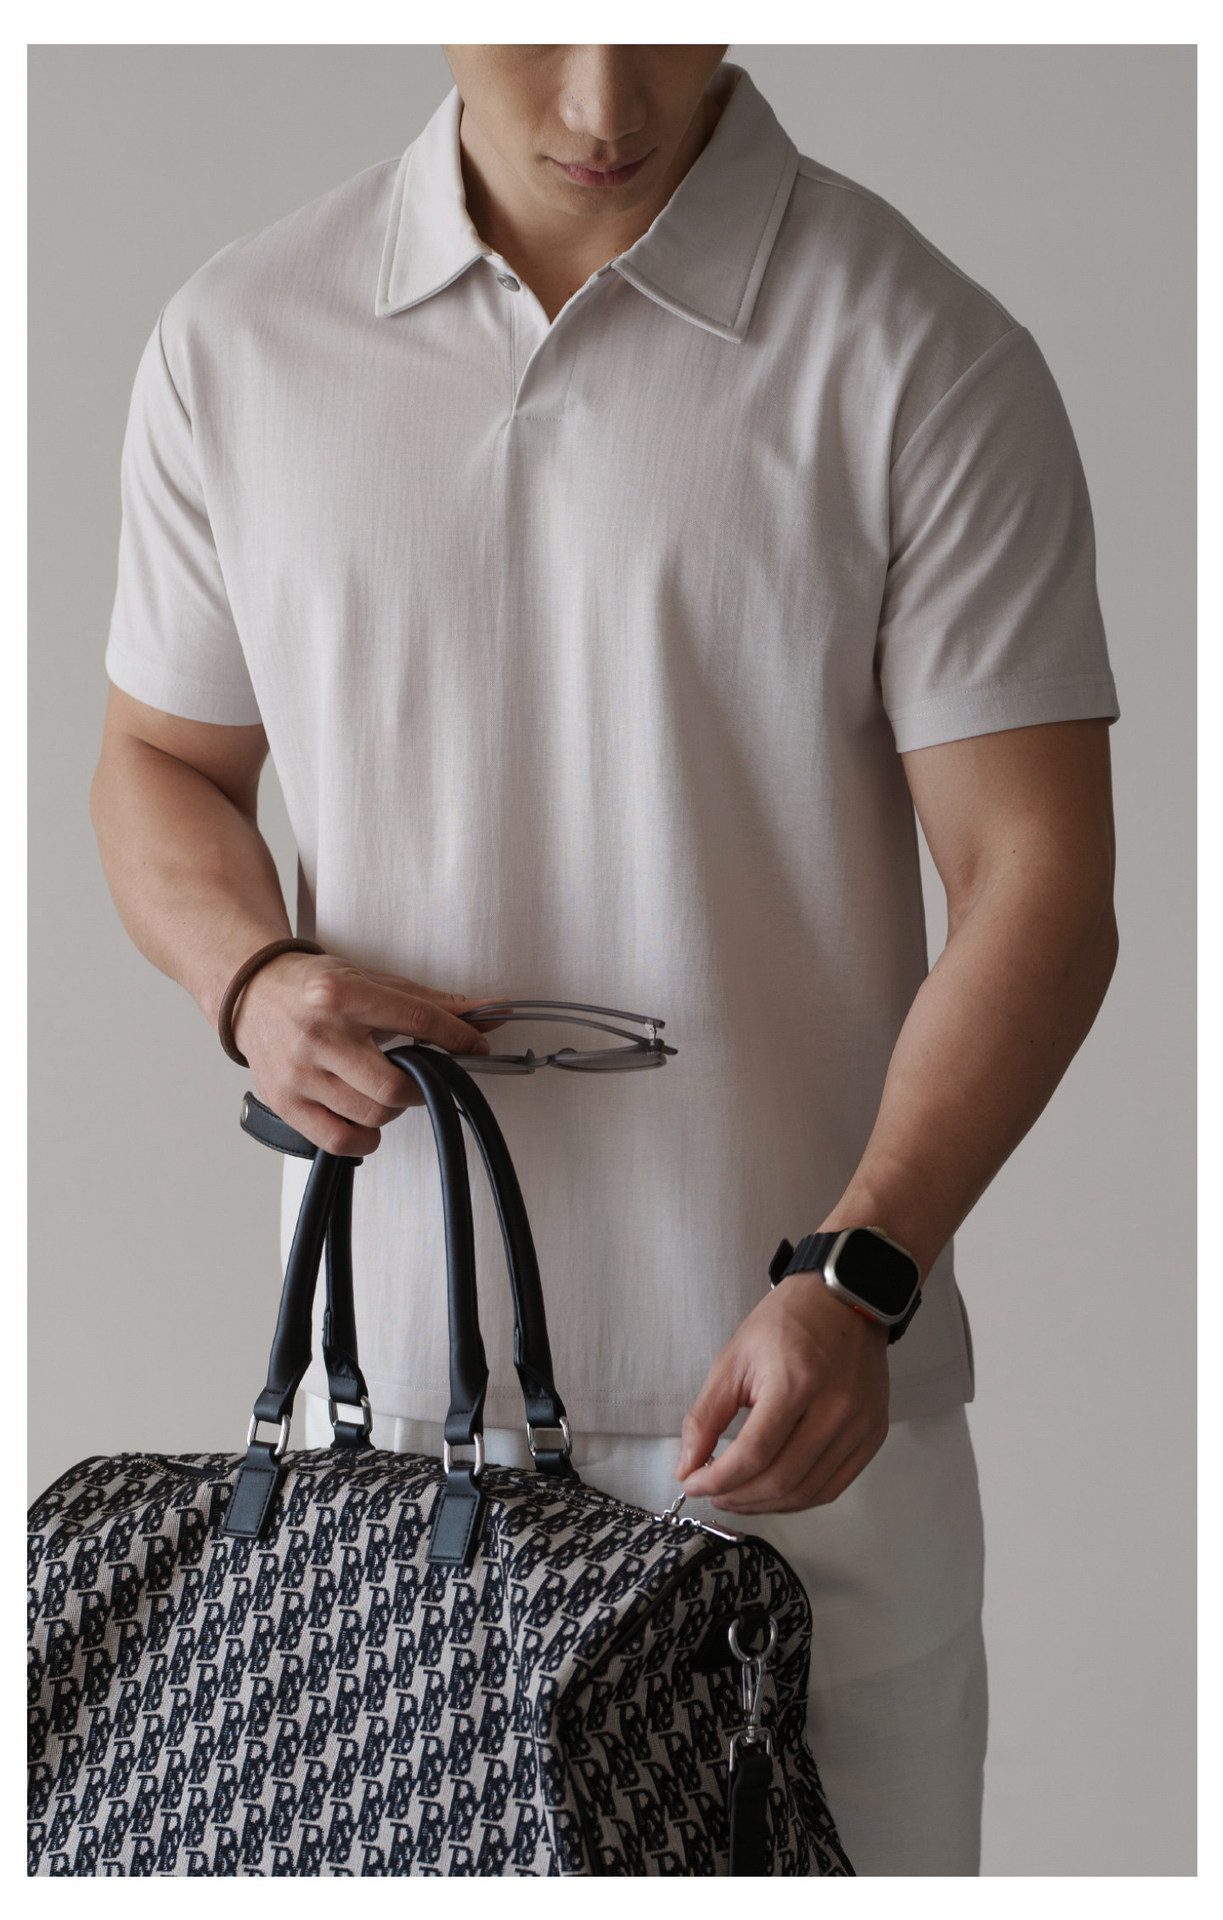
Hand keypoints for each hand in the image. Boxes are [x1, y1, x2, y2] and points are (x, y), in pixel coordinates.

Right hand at [230, 950, 497, 1155]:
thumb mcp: (371, 979)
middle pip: (393, 1086)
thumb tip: (488, 1013)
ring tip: (385, 1090)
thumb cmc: (313, 987)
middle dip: (422, 1087)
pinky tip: (364, 1117)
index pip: (416, 1021)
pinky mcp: (285, 1101)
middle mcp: (319, 1034)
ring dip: (392, 1109)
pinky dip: (364, 1137)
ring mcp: (299, 1072)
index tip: (476, 1046)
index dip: (457, 1038)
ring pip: (370, 1116)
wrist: (251, 993)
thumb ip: (429, 1002)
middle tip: (420, 1077)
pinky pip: (339, 1140)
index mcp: (343, 994)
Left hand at [674, 1276, 890, 1512]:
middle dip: (738, 1497)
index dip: (717, 1478)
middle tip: (713, 1492)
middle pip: (781, 1480)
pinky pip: (834, 1486)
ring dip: (766, 1504)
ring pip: (808, 1491)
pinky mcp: (873, 1433)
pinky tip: (775, 1491)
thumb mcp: (734, 1359)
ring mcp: (859, 1424)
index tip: (693, 1483)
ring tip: (739, 1495)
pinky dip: (800, 1498)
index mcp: (796, 1382)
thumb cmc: (789, 1322)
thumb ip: (706, 1416)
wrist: (844, 1299)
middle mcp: (834, 1408)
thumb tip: (688, 1464)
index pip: (753, 1454)